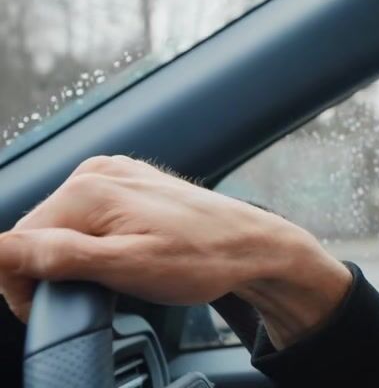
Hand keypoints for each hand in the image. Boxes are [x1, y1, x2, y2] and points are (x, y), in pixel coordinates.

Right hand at [0, 155, 350, 347]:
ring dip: (75, 259)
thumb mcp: (125, 267)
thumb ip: (57, 256)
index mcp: (88, 189)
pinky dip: (95, 244)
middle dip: (53, 270)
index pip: (16, 243)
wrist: (255, 248)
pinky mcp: (130, 185)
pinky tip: (125, 256)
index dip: (26, 285)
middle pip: (38, 233)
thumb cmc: (203, 259)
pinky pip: (89, 219)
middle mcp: (98, 172)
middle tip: (99, 292)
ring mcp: (116, 175)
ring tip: (118, 274)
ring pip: (63, 228)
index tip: (56, 306)